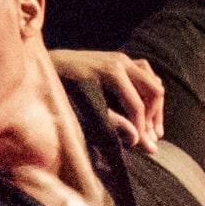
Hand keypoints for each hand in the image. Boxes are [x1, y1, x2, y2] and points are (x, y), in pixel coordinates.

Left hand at [48, 48, 166, 151]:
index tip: (143, 147)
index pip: (137, 104)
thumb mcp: (81, 108)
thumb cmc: (61, 89)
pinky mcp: (121, 60)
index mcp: (111, 73)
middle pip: (154, 90)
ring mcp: (122, 58)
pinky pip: (145, 74)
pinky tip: (144, 109)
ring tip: (151, 127)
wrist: (50, 64)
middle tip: (152, 139)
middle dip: (154, 117)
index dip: (141, 128)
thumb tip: (135, 138)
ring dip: (154, 104)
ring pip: (153, 81)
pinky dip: (148, 92)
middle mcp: (120, 62)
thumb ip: (110, 122)